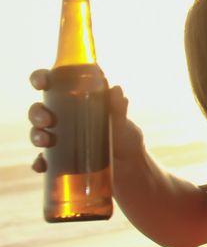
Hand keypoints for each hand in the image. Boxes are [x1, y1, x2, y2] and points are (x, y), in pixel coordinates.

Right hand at [29, 69, 145, 172]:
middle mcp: (62, 118)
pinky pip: (43, 161)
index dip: (40, 79)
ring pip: (38, 133)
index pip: (52, 84)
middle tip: (46, 120)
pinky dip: (39, 163)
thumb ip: (118, 108)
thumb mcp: (123, 123)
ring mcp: (59, 139)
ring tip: (44, 142)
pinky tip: (41, 165)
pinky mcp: (59, 160)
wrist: (130, 167)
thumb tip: (117, 89)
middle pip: (39, 110)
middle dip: (36, 114)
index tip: (40, 83)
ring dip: (36, 136)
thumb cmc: (125, 138)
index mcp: (74, 101)